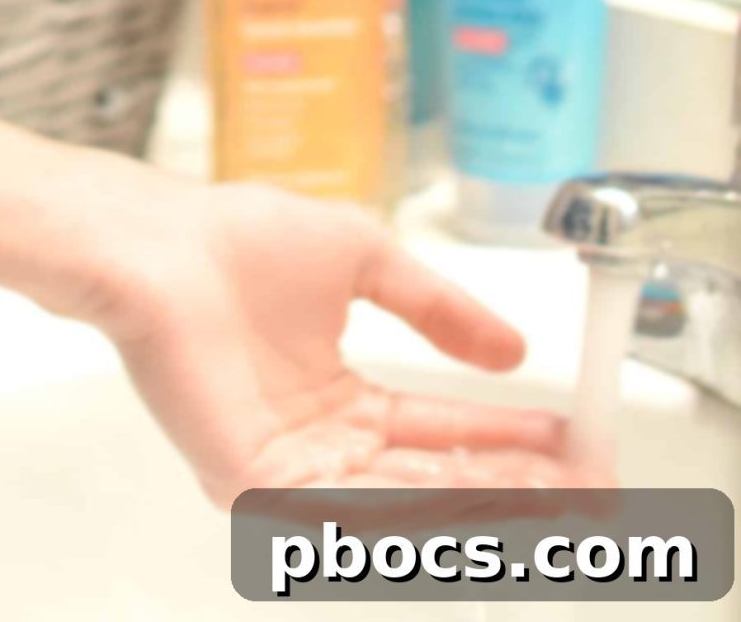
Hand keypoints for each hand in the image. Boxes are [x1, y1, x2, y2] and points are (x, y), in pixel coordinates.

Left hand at [94, 181, 603, 501]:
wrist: (161, 244)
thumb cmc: (240, 239)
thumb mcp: (365, 260)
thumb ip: (438, 308)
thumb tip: (512, 351)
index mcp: (341, 395)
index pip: (442, 429)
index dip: (509, 438)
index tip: (572, 440)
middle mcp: (322, 443)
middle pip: (436, 477)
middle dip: (515, 483)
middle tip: (586, 486)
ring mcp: (291, 470)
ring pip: (404, 500)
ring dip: (481, 497)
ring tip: (551, 492)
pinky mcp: (256, 487)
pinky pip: (345, 508)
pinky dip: (410, 506)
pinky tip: (470, 495)